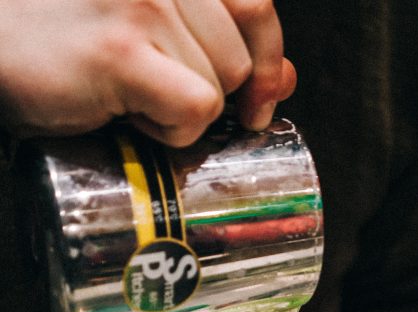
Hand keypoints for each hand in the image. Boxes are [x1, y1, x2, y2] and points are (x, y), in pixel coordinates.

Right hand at [0, 0, 295, 145]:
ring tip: (130, 97)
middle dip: (207, 93)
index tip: (256, 99)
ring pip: (218, 88)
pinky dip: (171, 129)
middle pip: (240, 60)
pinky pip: (195, 108)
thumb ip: (224, 45)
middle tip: (153, 91)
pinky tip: (132, 116)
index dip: (266, 61)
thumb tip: (285, 78)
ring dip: (180, 113)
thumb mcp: (157, 35)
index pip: (259, 8)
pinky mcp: (122, 50)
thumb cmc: (69, 39)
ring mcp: (145, 3)